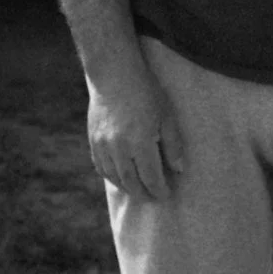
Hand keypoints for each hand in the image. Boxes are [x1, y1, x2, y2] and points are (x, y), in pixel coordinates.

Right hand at [86, 58, 184, 202]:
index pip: (151, 177)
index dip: (159, 190)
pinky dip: (112, 178)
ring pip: (115, 178)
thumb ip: (173, 145)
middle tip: (153, 198)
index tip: (166, 195)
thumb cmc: (146, 93)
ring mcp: (104, 146)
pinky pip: (102, 167)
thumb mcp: (166, 116)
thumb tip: (178, 170)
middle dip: (144, 194)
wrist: (115, 76)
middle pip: (132, 183)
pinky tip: (120, 179)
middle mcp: (120, 148)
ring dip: (128, 188)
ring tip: (138, 191)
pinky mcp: (94, 141)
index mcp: (141, 142)